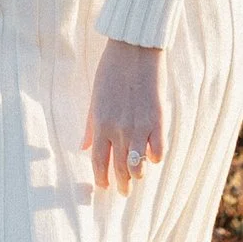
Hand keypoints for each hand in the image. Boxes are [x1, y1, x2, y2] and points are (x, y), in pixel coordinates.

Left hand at [84, 38, 164, 193]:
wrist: (134, 51)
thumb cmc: (110, 72)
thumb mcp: (95, 99)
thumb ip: (91, 126)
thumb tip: (84, 147)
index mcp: (100, 124)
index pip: (99, 162)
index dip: (101, 179)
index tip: (104, 187)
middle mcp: (119, 130)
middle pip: (120, 169)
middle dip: (122, 184)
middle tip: (124, 191)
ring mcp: (139, 127)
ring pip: (139, 166)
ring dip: (138, 175)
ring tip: (138, 176)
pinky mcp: (158, 121)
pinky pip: (158, 151)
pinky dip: (155, 158)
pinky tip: (153, 156)